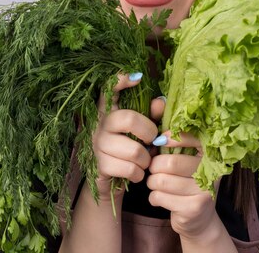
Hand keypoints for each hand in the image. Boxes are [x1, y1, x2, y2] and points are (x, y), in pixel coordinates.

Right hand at [91, 73, 161, 199]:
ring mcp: (98, 143)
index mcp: (110, 109)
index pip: (109, 88)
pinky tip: (136, 172)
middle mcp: (100, 123)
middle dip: (149, 133)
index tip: (138, 78)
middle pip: (130, 119)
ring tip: (144, 160)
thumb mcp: (142, 130)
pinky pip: (130, 169)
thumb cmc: (130, 148)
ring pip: (135, 151)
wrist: (109, 180)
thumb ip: (152, 115)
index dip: (122, 80)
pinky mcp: (100, 164)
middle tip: (152, 141)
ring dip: (147, 160)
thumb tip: (161, 102)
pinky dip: (139, 174)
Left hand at [146, 128, 221, 240]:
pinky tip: (160, 199)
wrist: (200, 220)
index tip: (159, 141)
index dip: (171, 138)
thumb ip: (175, 142)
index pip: (191, 137)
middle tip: (154, 169)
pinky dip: (154, 198)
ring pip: (161, 181)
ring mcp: (204, 191)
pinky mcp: (193, 208)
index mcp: (211, 153)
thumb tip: (155, 124)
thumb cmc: (187, 182)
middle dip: (154, 166)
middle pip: (170, 163)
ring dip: (152, 183)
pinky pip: (159, 197)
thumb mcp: (187, 160)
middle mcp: (212, 171)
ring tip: (156, 184)